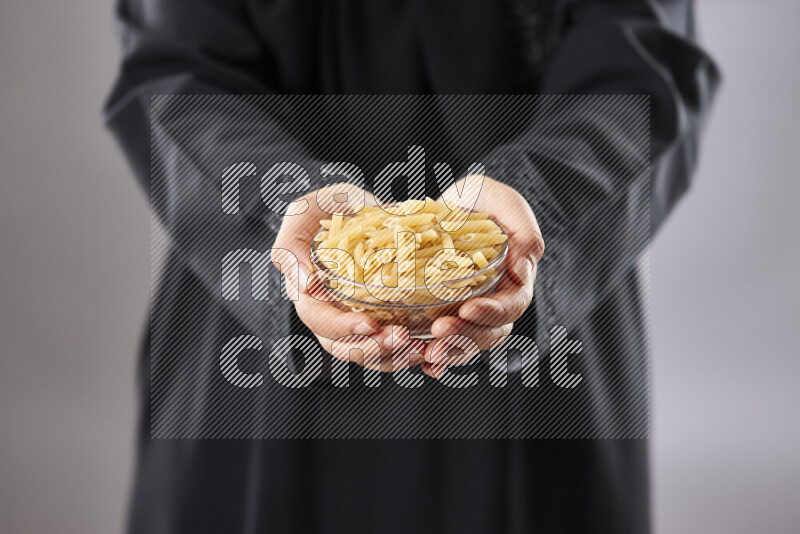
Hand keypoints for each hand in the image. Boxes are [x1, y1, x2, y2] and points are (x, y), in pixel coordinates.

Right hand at [271, 184, 424, 371]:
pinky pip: (386, 348)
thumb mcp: (304, 214)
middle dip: (371, 348)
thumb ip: (292, 246)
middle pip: (341, 346)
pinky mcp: (376, 319)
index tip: (369, 323)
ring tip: (417, 348)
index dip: (342, 327)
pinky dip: (403, 353)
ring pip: (365, 354)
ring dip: (390, 356)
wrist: (357, 207)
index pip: (318, 319)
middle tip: (401, 338)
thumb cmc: (327, 207)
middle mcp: (327, 311)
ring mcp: (351, 318)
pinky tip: (424, 348)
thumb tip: (305, 285)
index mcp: (306, 291)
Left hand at [421, 176, 544, 377]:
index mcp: (514, 278)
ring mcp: (471, 312)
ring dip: (450, 352)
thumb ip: (523, 230)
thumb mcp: (501, 201)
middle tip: (438, 332)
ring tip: (427, 353)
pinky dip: (435, 357)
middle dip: (466, 337)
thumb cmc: (479, 200)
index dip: (492, 312)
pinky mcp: (446, 316)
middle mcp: (496, 301)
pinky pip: (445, 344)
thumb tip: (524, 269)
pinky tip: (422, 363)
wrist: (447, 206)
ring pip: (468, 344)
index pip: (512, 305)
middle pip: (490, 333)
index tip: (468, 309)